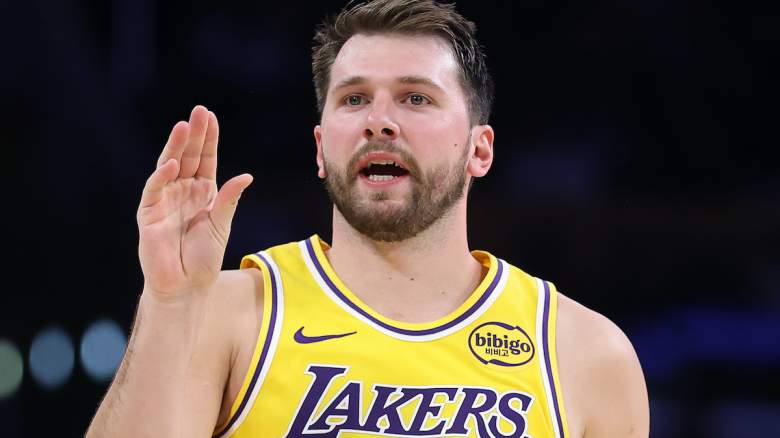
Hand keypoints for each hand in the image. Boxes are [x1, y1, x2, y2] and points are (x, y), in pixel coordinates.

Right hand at [137, 106, 252, 298]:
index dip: (208, 139)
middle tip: (198, 111)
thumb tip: (246, 176)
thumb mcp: (221, 225)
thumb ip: (229, 200)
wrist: (186, 286)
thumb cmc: (204, 258)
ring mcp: (165, 201)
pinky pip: (154, 190)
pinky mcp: (149, 214)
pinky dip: (161, 177)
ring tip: (183, 126)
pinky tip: (171, 164)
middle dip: (193, 134)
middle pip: (187, 157)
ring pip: (169, 167)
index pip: (205, 159)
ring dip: (175, 146)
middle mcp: (182, 191)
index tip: (211, 117)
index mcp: (202, 192)